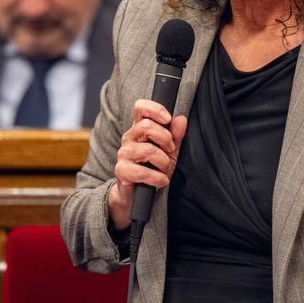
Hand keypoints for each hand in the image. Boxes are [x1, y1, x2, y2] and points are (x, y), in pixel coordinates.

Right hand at [107, 99, 187, 230]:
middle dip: (165, 139)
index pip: (140, 107)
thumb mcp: (169, 151)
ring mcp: (124, 154)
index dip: (155, 109)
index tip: (167, 119)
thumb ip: (175, 135)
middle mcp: (129, 138)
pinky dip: (157, 178)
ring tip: (166, 169)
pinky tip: (161, 181)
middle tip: (171, 150)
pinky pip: (141, 171)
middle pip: (146, 126)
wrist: (137, 194)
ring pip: (147, 149)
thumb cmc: (153, 168)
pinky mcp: (122, 171)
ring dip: (163, 161)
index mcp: (139, 129)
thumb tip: (181, 119)